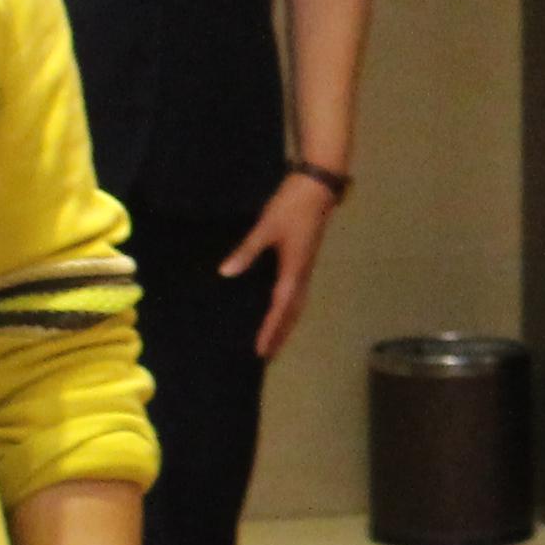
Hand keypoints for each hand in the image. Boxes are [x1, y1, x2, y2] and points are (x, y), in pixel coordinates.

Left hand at [226, 172, 339, 361]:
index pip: (280, 308)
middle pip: (293, 313)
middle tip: (269, 356)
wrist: (317, 188)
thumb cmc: (292, 207)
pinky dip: (288, 308)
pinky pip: (296, 293)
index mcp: (293, 270)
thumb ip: (247, 251)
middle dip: (281, 334)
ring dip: (286, 324)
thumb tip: (226, 273)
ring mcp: (305, 268)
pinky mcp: (303, 260)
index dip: (270, 330)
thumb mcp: (266, 227)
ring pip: (297, 304)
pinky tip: (279, 308)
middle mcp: (301, 274)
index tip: (261, 350)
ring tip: (276, 340)